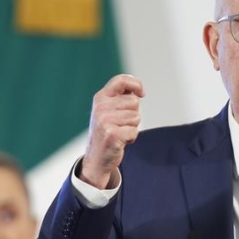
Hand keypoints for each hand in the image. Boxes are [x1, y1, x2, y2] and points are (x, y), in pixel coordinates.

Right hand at [80, 74, 144, 188]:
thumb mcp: (108, 111)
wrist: (96, 158)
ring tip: (120, 132)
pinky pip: (134, 131)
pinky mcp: (112, 135)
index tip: (142, 93)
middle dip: (133, 114)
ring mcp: (105, 121)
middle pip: (134, 102)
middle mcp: (100, 108)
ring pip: (136, 117)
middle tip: (121, 124)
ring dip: (132, 127)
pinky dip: (131, 138)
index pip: (120, 80)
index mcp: (100, 98)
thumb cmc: (107, 132)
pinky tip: (121, 141)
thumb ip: (120, 99)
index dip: (135, 84)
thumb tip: (138, 92)